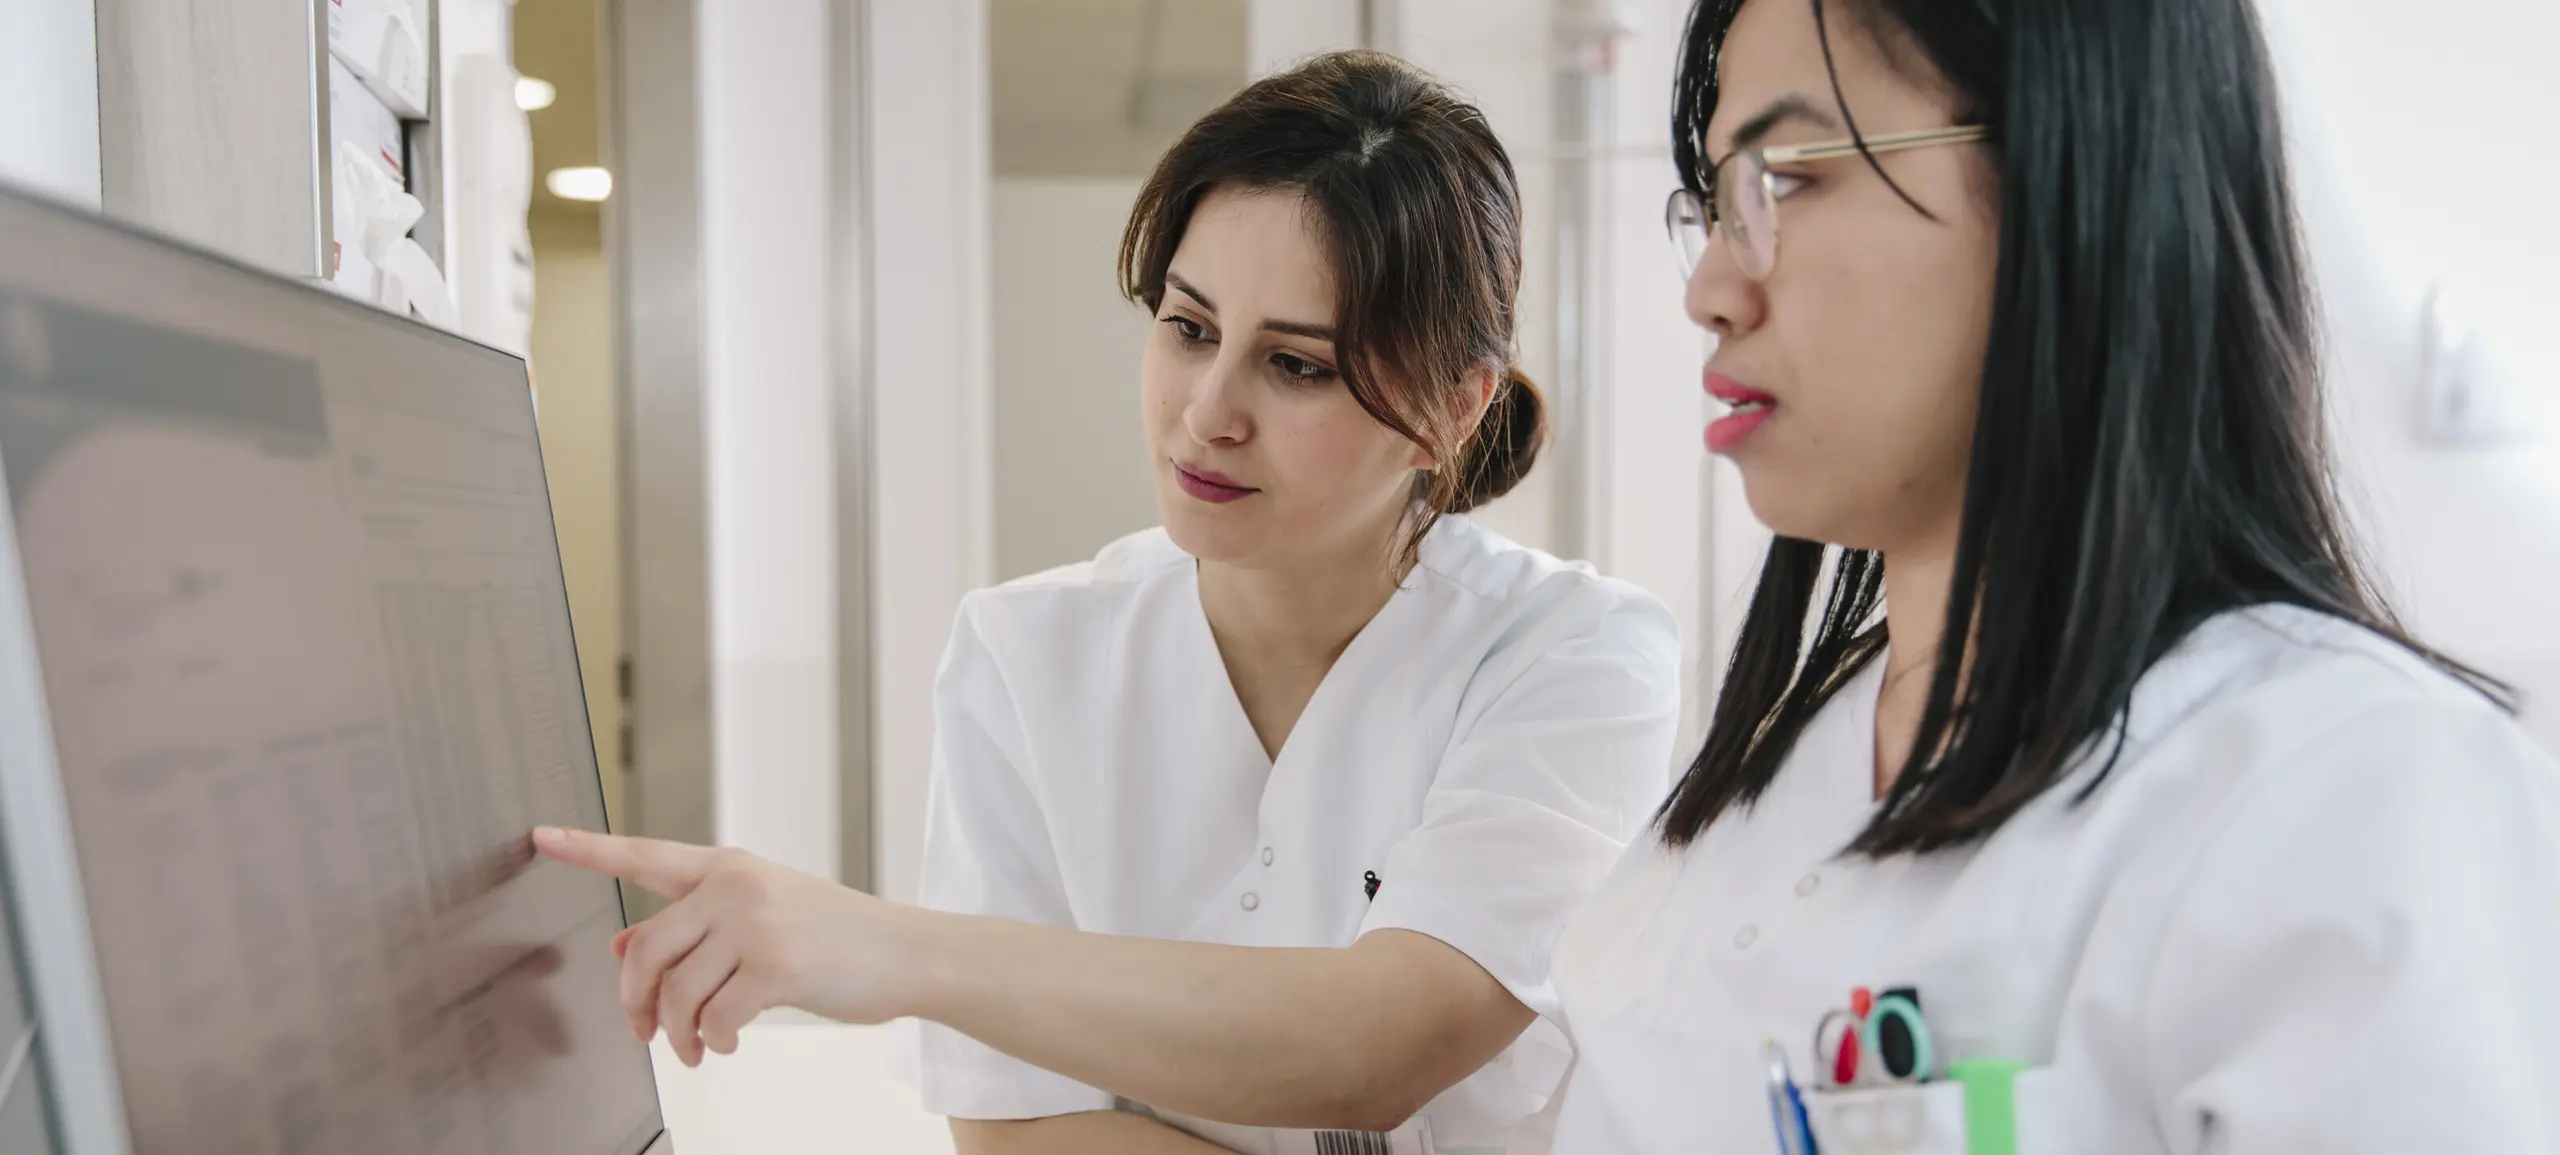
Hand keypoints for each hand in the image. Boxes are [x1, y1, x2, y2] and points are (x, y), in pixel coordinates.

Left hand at [532, 826, 934, 1065]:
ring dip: (679, 1035)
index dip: (587, 848)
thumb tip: (620, 947)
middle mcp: (737, 886)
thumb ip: (691, 927)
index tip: (541, 837)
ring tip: (699, 1048)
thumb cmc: (837, 936)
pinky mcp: (777, 965)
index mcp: (729, 867)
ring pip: (676, 993)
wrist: (907, 953)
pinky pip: (714, 1018)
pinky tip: (731, 1043)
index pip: (645, 854)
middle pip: (644, 952)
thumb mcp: (761, 917)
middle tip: (647, 1033)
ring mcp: (756, 923)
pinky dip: (715, 1042)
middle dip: (637, 1005)